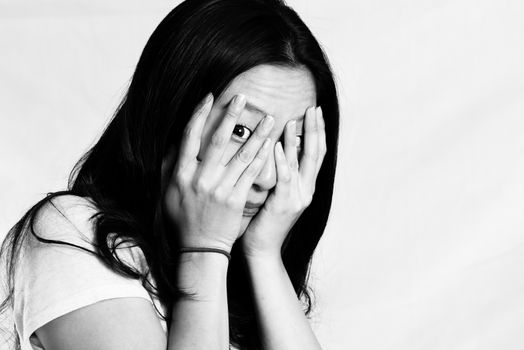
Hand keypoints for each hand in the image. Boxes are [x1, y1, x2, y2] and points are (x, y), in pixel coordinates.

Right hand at [163, 93, 274, 252]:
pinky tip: (271, 144)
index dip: (199, 114)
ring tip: (270, 118)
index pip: (189, 136)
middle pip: (216, 140)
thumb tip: (176, 140)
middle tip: (242, 96)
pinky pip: (251, 173)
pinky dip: (262, 157)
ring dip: (256, 134)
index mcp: (181, 174)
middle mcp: (200, 179)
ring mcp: (220, 189)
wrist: (200, 247)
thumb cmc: (183, 218)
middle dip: (230, 115)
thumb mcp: (167, 191)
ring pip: (241, 155)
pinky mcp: (236, 199)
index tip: (209, 96)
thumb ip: (170, 165)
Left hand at [240, 106, 325, 257]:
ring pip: (303, 163)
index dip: (318, 132)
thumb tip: (276, 148)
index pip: (316, 154)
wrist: (262, 250)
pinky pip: (285, 179)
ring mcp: (298, 198)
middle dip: (315, 129)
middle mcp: (306, 190)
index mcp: (305, 187)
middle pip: (316, 154)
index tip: (315, 111)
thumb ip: (280, 174)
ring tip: (297, 117)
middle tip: (314, 107)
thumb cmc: (263, 221)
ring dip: (300, 138)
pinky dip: (284, 161)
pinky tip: (281, 145)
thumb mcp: (276, 194)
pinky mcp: (284, 205)